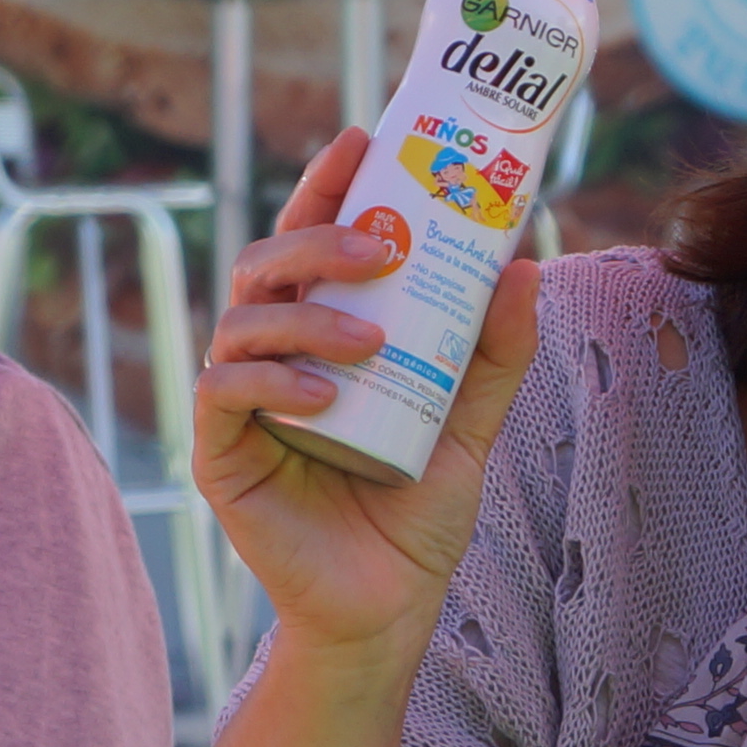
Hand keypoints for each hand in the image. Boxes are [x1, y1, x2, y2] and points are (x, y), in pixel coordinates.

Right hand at [186, 128, 543, 662]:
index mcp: (319, 334)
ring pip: (242, 321)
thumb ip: (495, 349)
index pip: (309, 240)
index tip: (360, 139)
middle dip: (317, 241)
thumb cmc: (416, 510)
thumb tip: (527, 261)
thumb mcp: (471, 421)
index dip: (325, 185)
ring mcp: (239, 404)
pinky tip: (324, 396)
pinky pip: (225, 394)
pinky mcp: (219, 455)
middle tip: (381, 243)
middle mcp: (271, 356)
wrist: (387, 607)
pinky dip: (272, 384)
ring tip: (370, 338)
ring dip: (305, 315)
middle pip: (266, 265)